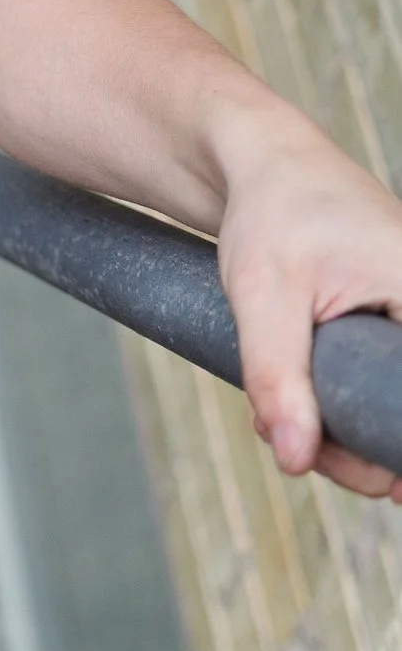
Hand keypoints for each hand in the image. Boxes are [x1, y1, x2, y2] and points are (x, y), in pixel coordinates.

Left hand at [214, 112, 401, 495]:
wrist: (262, 161)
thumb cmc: (271, 210)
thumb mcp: (263, 292)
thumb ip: (278, 376)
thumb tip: (294, 461)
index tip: (391, 489)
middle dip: (362, 445)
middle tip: (305, 453)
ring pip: (393, 402)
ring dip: (344, 429)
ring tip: (283, 421)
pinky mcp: (396, 327)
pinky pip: (381, 382)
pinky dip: (342, 403)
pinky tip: (300, 411)